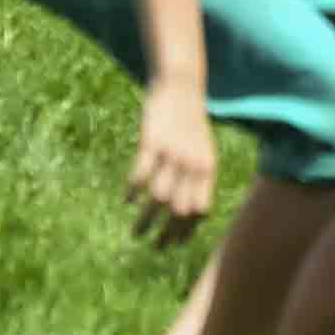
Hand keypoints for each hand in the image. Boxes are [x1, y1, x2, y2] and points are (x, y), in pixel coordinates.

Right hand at [126, 91, 218, 242]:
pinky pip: (141, 175)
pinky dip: (133, 192)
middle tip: (154, 247)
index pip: (201, 209)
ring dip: (146, 220)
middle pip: (180, 210)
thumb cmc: (190, 123)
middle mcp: (193, 164)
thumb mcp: (202, 149)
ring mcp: (173, 154)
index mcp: (208, 167)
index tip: (174, 244)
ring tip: (136, 234)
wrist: (181, 87)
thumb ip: (197, 176)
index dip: (188, 229)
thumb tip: (189, 210)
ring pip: (158, 198)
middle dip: (168, 233)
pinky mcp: (152, 143)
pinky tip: (127, 200)